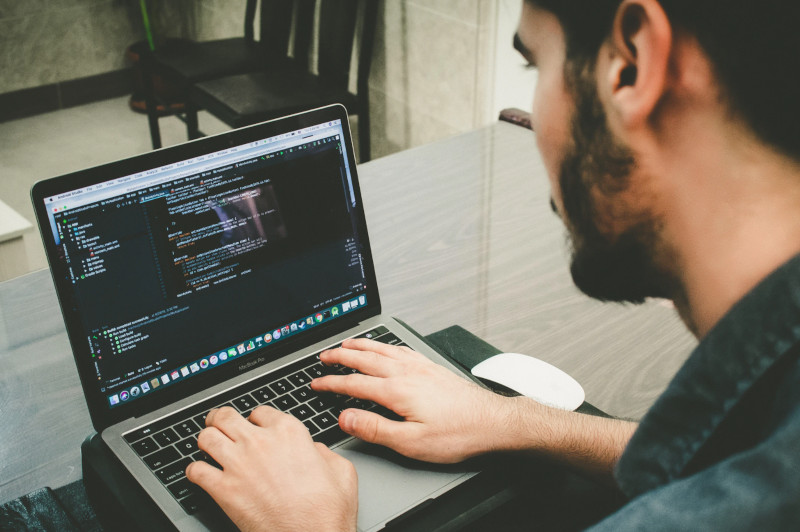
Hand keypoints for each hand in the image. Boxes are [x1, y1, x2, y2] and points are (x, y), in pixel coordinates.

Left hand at [185, 406, 357, 531]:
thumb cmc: (327, 511)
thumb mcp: (341, 470)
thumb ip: (323, 451)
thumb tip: (313, 449)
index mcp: (289, 432)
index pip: (260, 411)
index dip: (256, 418)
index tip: (254, 425)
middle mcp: (260, 442)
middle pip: (225, 416)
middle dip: (220, 419)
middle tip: (218, 423)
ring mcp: (238, 464)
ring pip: (206, 437)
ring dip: (205, 440)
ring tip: (207, 445)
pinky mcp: (223, 490)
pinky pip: (195, 471)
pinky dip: (194, 471)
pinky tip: (200, 474)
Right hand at [311, 338, 514, 462]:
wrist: (494, 422)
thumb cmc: (458, 434)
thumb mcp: (412, 443)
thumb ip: (376, 429)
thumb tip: (346, 418)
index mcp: (398, 391)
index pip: (355, 383)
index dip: (332, 383)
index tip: (316, 383)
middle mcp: (408, 373)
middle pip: (365, 359)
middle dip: (341, 356)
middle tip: (324, 356)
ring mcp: (421, 367)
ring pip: (383, 350)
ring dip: (361, 346)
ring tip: (347, 344)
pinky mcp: (432, 368)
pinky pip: (401, 350)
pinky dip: (385, 345)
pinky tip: (385, 347)